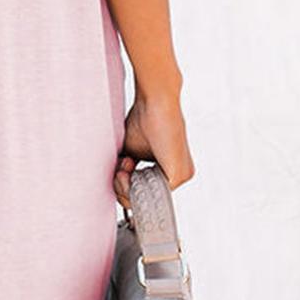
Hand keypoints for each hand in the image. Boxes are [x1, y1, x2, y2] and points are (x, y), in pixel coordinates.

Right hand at [114, 86, 193, 207]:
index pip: (147, 191)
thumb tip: (118, 189)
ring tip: (125, 162)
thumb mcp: (133, 152)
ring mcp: (182, 176)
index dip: (126, 185)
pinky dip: (131, 183)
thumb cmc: (144, 119)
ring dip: (125, 184)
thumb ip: (129, 171)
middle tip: (122, 165)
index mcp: (172, 170)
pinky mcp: (177, 175)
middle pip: (145, 198)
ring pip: (145, 198)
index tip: (121, 166)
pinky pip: (148, 193)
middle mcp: (180, 175)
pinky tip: (127, 165)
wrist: (157, 101)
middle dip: (123, 186)